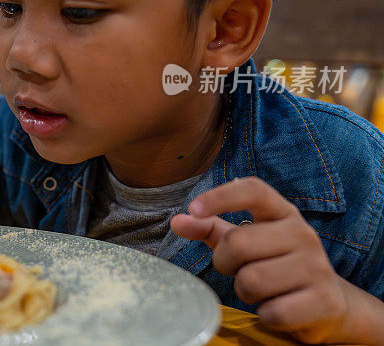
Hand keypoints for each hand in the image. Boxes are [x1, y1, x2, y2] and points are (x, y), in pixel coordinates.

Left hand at [170, 177, 373, 343]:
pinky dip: (265, 315)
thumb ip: (210, 228)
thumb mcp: (245, 240)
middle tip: (238, 269)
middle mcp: (303, 233)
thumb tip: (178, 221)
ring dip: (246, 292)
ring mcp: (317, 266)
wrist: (327, 304)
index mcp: (282, 212)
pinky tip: (277, 309)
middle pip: (237, 243)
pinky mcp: (324, 301)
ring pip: (251, 280)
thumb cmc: (274, 264)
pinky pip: (273, 311)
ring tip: (262, 290)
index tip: (194, 208)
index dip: (220, 196)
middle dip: (225, 263)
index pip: (253, 190)